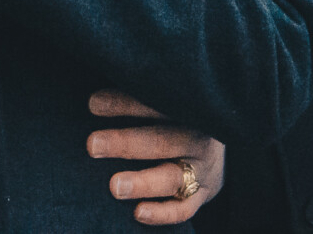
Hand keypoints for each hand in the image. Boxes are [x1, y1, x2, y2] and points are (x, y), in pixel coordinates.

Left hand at [88, 90, 224, 225]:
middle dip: (125, 143)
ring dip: (142, 182)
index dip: (124, 103)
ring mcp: (202, 170)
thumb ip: (139, 101)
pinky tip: (137, 212)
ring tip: (114, 186)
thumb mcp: (170, 104)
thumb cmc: (180, 119)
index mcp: (189, 109)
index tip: (93, 104)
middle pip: (161, 140)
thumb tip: (94, 98)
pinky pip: (183, 209)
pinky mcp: (203, 195)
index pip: (156, 105)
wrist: (220, 147)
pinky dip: (162, 213)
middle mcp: (198, 139)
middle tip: (92, 145)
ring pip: (172, 177)